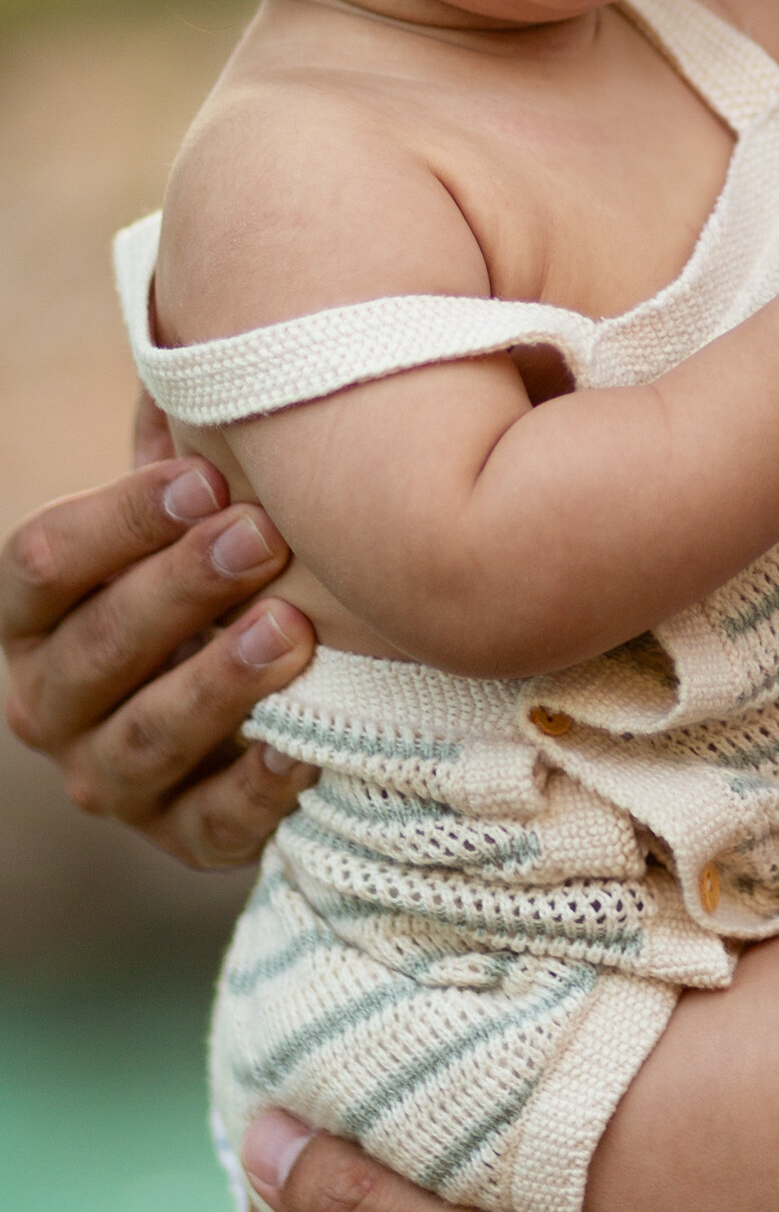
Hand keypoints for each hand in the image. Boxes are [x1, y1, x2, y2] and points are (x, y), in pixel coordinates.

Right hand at [1, 439, 316, 867]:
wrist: (262, 699)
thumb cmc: (222, 574)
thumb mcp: (193, 514)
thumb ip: (184, 453)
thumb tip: (202, 371)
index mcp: (35, 615)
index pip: (42, 562)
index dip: (117, 521)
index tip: (204, 477)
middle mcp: (51, 702)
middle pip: (94, 647)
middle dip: (177, 589)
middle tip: (261, 537)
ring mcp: (111, 780)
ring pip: (143, 740)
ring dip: (214, 684)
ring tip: (290, 630)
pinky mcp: (182, 841)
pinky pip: (212, 825)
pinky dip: (258, 787)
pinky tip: (310, 745)